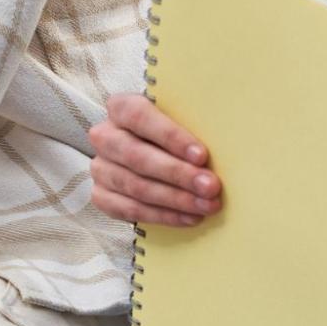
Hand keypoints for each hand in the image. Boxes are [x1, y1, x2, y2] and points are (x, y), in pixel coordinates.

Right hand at [86, 93, 222, 225]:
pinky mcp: (101, 195)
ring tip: (205, 206)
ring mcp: (100, 167)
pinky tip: (188, 218)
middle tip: (210, 186)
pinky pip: (128, 209)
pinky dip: (162, 216)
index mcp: (121, 108)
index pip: (140, 117)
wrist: (149, 153)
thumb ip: (192, 125)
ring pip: (135, 186)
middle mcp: (105, 136)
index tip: (201, 155)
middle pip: (137, 156)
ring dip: (174, 199)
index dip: (171, 137)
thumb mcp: (179, 119)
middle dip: (178, 174)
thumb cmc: (170, 134)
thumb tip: (226, 146)